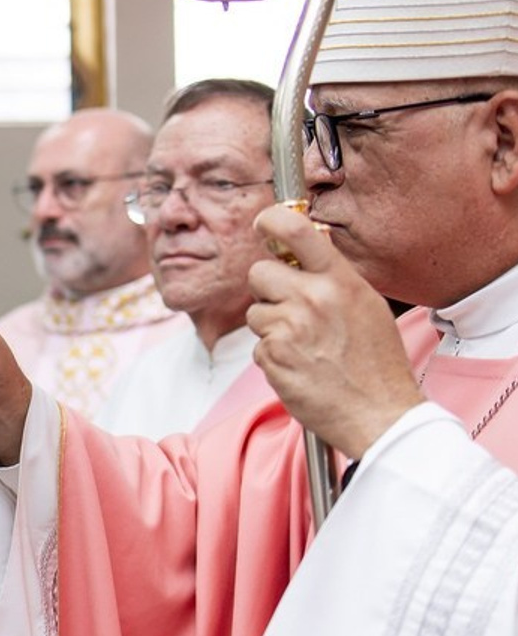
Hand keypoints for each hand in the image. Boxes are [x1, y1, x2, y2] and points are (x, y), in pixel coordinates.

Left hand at [246, 204, 423, 458]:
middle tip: (291, 309)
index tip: (263, 224)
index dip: (271, 221)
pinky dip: (273, 356)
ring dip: (272, 327)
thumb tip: (302, 255)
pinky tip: (301, 366)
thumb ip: (333, 278)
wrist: (379, 414)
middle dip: (268, 289)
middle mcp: (311, 298)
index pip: (295, 230)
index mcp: (339, 281)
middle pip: (259, 272)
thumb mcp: (366, 306)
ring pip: (256, 312)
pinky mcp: (271, 356)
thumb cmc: (376, 364)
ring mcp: (288, 327)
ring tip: (305, 346)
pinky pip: (258, 345)